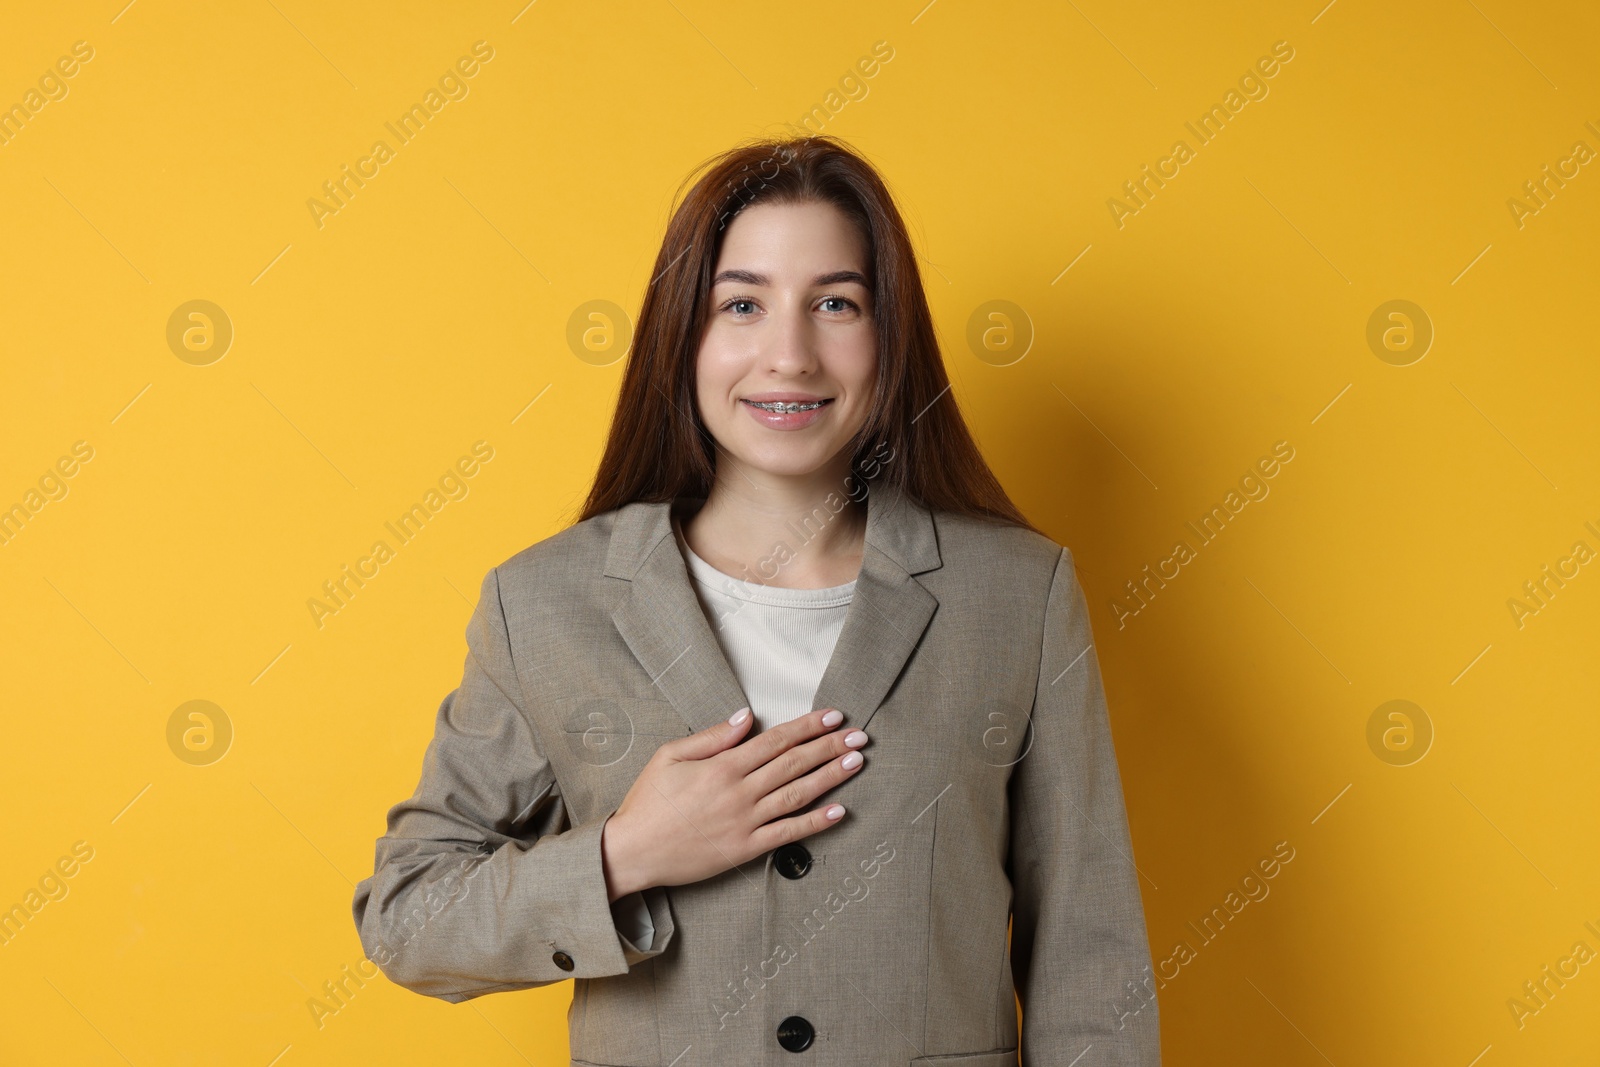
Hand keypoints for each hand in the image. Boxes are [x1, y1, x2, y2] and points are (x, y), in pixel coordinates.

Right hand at [599, 707, 868, 899]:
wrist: (633, 851)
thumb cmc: (648, 801)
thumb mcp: (670, 755)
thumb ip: (713, 736)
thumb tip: (746, 716)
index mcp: (723, 765)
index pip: (776, 740)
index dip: (808, 726)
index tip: (834, 717)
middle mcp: (740, 791)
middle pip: (794, 763)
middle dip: (830, 746)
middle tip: (860, 736)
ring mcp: (745, 821)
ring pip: (798, 794)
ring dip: (830, 777)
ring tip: (856, 763)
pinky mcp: (746, 849)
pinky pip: (788, 834)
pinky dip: (815, 823)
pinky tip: (839, 812)